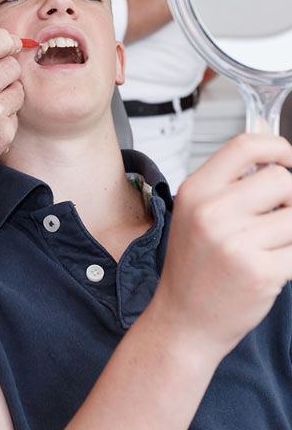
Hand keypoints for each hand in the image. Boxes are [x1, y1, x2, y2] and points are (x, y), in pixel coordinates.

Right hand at [149, 133, 291, 361]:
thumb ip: (230, 184)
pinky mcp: (261, 271)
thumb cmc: (195, 265)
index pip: (245, 146)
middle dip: (291, 197)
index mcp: (196, 191)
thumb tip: (276, 156)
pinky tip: (275, 265)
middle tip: (279, 217)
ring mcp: (235, 241)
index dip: (277, 147)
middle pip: (281, 179)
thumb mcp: (196, 213)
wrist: (185, 319)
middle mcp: (211, 211)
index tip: (289, 158)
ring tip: (273, 245)